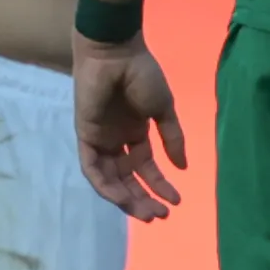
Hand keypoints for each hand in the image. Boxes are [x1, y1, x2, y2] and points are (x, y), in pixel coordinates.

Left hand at [74, 32, 189, 218]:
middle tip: (160, 215)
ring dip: (127, 198)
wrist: (116, 54)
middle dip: (143, 199)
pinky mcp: (85, 137)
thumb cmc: (141, 75)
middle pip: (128, 179)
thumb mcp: (163, 109)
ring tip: (145, 212)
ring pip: (111, 180)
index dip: (160, 185)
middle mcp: (117, 141)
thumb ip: (173, 138)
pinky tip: (121, 197)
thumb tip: (183, 166)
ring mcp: (100, 140)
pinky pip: (93, 169)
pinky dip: (105, 185)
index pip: (146, 168)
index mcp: (136, 133)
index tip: (176, 201)